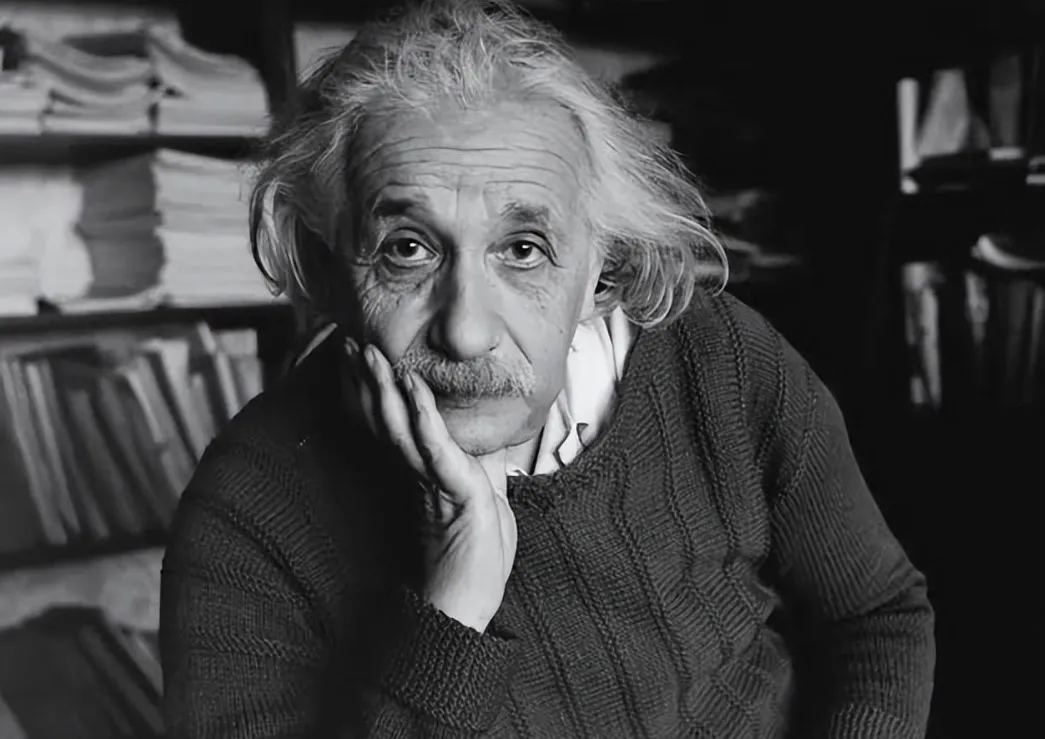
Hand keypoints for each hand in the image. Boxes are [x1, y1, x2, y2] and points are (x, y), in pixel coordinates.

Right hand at [345, 340, 516, 633]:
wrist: (470, 604)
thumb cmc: (478, 558)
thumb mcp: (485, 495)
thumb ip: (479, 464)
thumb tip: (485, 435)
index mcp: (422, 473)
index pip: (394, 424)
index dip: (376, 393)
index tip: (360, 360)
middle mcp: (418, 474)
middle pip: (386, 418)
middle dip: (367, 381)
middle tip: (349, 344)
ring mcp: (430, 480)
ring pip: (399, 425)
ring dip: (383, 386)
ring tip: (368, 352)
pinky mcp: (449, 489)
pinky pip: (432, 443)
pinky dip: (422, 411)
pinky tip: (409, 382)